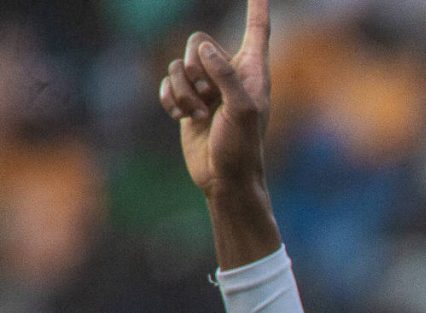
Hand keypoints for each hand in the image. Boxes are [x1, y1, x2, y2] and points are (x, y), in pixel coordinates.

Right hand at [159, 0, 269, 199]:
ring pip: (178, 64)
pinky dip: (170, 99)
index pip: (256, 32)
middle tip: (208, 98)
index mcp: (253, 74)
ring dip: (183, 91)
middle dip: (195, 68)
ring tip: (200, 114)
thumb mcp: (242, 111)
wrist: (225, 180)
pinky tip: (181, 118)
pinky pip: (167, 83)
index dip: (256, 9)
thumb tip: (203, 48)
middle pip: (198, 43)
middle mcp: (230, 76)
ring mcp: (207, 88)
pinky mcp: (188, 102)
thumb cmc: (243, 150)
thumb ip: (226, 76)